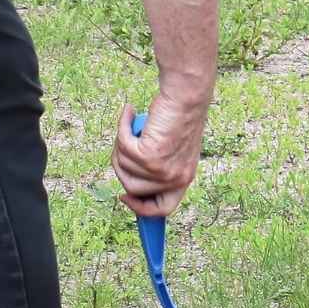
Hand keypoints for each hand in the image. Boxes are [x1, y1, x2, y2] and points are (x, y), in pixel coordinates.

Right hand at [111, 95, 207, 215]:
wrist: (186, 98)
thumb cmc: (179, 118)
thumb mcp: (174, 150)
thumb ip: (159, 168)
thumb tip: (132, 184)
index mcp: (183, 179)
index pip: (162, 208)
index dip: (141, 208)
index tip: (124, 197)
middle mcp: (175, 179)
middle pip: (132, 189)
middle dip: (122, 167)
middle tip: (124, 147)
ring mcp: (162, 171)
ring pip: (123, 168)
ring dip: (121, 145)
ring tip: (132, 126)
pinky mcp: (150, 157)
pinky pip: (122, 148)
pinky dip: (122, 128)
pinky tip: (129, 112)